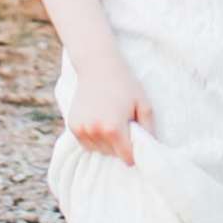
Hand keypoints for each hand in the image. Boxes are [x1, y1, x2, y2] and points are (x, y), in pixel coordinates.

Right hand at [64, 48, 151, 164]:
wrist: (98, 66)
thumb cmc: (124, 84)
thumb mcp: (143, 103)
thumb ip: (148, 129)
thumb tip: (150, 148)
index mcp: (113, 128)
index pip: (127, 156)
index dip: (135, 153)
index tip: (138, 145)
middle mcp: (95, 131)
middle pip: (112, 154)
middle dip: (121, 147)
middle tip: (125, 127)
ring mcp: (81, 129)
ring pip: (99, 151)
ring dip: (107, 144)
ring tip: (112, 123)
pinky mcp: (73, 125)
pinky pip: (86, 144)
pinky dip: (95, 139)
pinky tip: (100, 123)